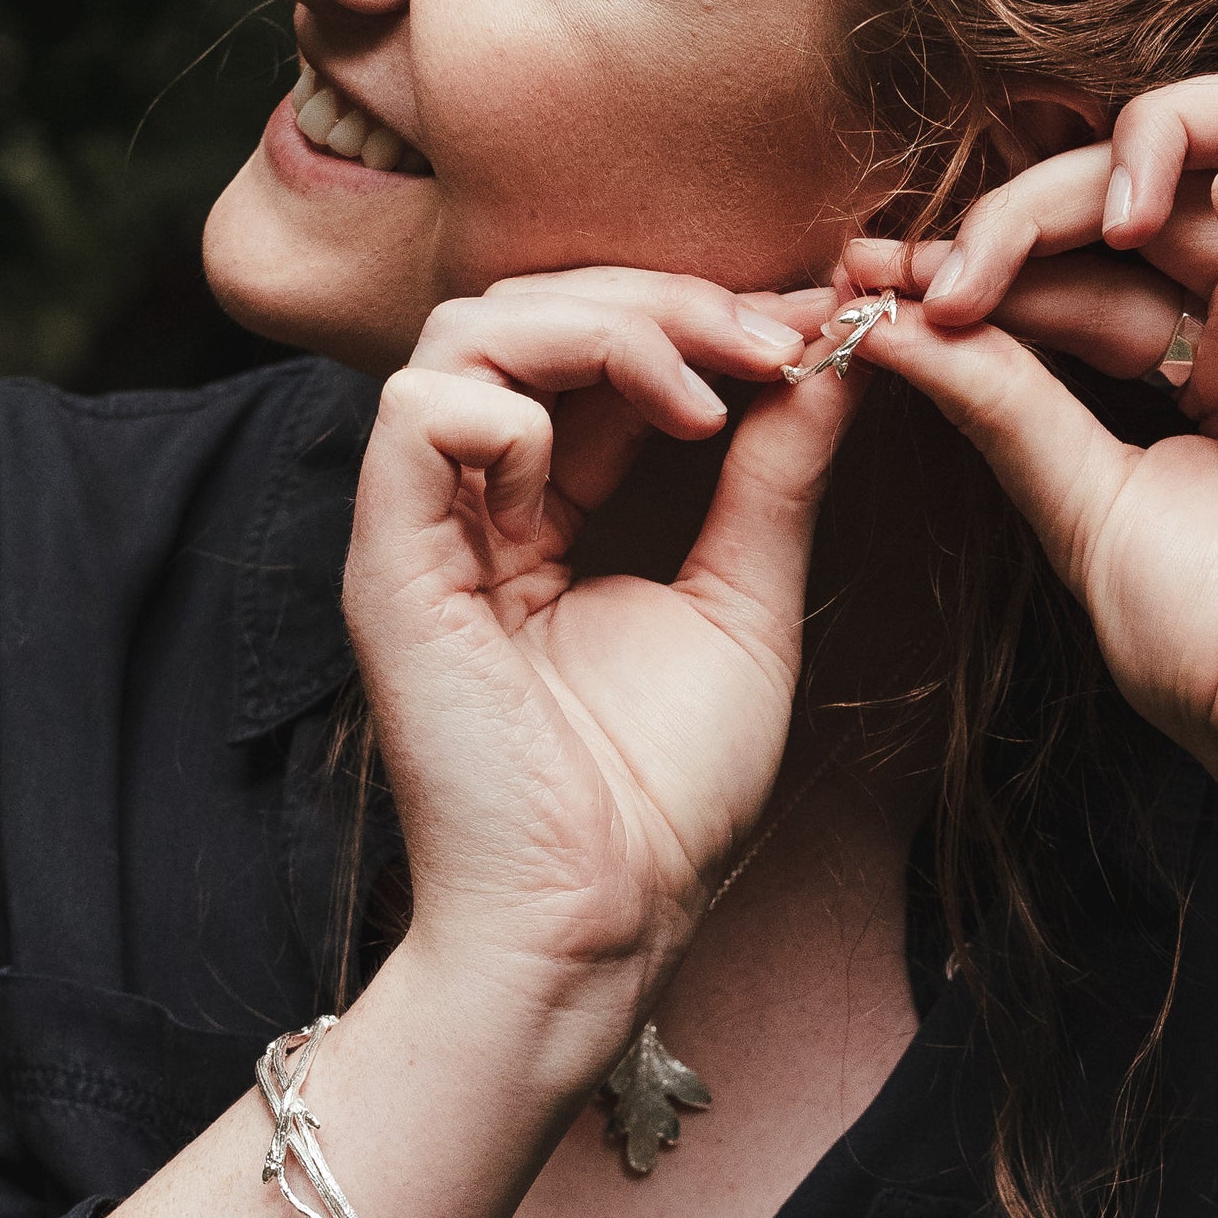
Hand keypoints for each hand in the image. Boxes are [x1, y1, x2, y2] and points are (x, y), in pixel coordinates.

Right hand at [342, 267, 860, 990]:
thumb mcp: (742, 600)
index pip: (590, 354)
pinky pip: (414, 417)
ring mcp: (424, 531)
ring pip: (467, 336)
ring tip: (698, 394)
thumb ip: (772, 478)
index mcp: (541, 513)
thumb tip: (828, 363)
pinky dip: (507, 408)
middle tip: (768, 340)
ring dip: (597, 331)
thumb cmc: (665, 784)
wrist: (600, 913)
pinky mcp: (390, 568)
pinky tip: (571, 470)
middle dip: (657, 303)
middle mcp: (472, 506)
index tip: (803, 330)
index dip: (690, 318)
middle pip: (528, 315)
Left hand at [843, 74, 1217, 907]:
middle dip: (1022, 208)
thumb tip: (887, 319)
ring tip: (1078, 230)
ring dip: (1138, 144)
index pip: (1075, 260)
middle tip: (936, 276)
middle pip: (1141, 179)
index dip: (979, 253)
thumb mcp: (1072, 495)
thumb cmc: (1201, 634)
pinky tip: (1184, 267)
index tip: (876, 282)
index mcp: (1187, 361)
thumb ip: (999, 400)